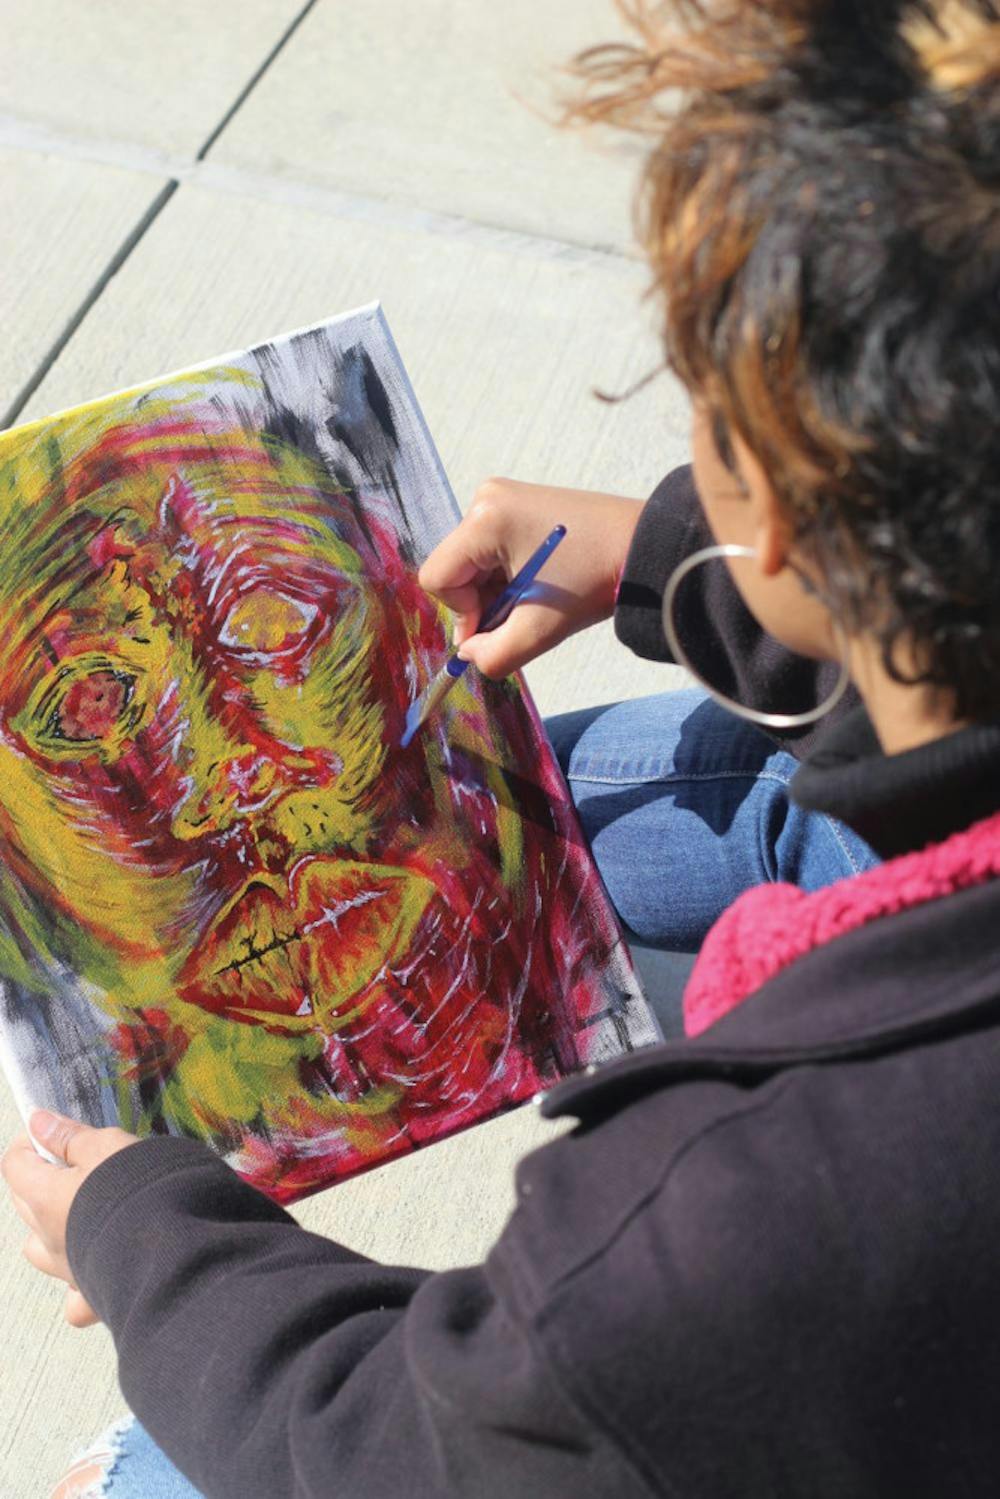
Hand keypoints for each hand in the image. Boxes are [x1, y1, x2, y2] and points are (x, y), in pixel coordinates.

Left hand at [2, 1109, 138, 1327]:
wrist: (175, 1246)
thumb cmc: (139, 1188)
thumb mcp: (107, 1146)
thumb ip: (69, 1137)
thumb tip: (37, 1123)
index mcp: (45, 1197)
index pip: (15, 1164)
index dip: (29, 1143)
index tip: (53, 1133)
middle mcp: (48, 1236)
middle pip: (23, 1203)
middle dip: (39, 1177)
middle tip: (75, 1162)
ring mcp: (69, 1269)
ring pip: (39, 1249)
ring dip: (48, 1230)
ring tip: (80, 1213)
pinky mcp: (95, 1294)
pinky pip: (74, 1296)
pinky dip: (78, 1284)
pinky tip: (96, 1268)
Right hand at [418, 478, 643, 677]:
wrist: (643, 545)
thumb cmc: (595, 579)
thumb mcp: (540, 629)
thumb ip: (494, 654)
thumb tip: (468, 655)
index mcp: (485, 520)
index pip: (438, 577)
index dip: (462, 612)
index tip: (497, 626)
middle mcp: (486, 499)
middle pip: (455, 568)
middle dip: (482, 601)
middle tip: (523, 616)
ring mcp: (502, 496)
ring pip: (473, 561)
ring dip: (496, 590)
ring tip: (537, 598)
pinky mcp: (518, 501)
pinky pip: (491, 548)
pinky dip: (507, 574)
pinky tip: (539, 582)